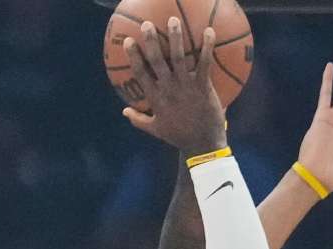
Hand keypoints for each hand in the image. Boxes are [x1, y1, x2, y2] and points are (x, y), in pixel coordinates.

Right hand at [122, 18, 226, 156]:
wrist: (203, 145)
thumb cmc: (179, 136)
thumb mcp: (155, 130)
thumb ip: (138, 119)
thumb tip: (123, 112)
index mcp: (155, 99)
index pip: (140, 74)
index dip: (133, 56)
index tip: (128, 41)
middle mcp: (168, 90)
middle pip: (156, 61)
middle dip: (150, 41)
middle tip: (147, 24)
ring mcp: (186, 87)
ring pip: (178, 58)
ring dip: (176, 38)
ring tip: (173, 20)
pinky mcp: (203, 87)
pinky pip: (204, 63)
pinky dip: (207, 46)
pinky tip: (209, 31)